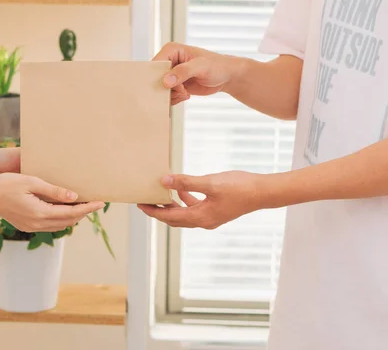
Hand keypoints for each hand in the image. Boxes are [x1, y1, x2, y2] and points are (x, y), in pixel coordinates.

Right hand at [0, 173, 104, 231]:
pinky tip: (64, 210)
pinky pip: (50, 225)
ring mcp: (31, 227)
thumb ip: (54, 191)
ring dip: (73, 217)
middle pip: (68, 221)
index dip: (88, 208)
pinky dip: (61, 218)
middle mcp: (37, 224)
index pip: (72, 212)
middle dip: (84, 213)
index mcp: (40, 213)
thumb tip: (74, 197)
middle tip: (96, 203)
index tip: (101, 202)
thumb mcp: (32, 182)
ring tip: (84, 206)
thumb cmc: (6, 184)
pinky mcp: (26, 226)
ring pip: (60, 225)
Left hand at [138, 171, 264, 228]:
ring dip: (171, 206)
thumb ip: (186, 183)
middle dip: (158, 211)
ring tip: (159, 194)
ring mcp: (210, 217)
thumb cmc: (239, 187)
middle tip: (144, 200)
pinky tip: (181, 190)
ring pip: (184, 214)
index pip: (169, 217)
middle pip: (174, 219)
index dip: (153, 212)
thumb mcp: (210, 183)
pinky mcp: (216, 210)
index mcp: (200, 218)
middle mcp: (204, 221)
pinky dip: (185, 201)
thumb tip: (164, 181)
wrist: (263, 192)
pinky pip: (194, 208)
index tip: (140, 204)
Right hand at [153, 42, 241, 104]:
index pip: (155, 65)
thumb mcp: (201, 67)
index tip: (169, 87)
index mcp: (171, 50)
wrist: (226, 76)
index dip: (158, 77)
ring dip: (172, 95)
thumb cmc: (217, 66)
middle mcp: (168, 61)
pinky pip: (167, 95)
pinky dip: (175, 99)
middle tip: (182, 91)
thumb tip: (166, 80)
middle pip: (155, 79)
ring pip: (160, 89)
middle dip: (166, 89)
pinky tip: (186, 95)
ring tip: (185, 93)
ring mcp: (170, 74)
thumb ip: (183, 72)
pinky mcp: (174, 85)